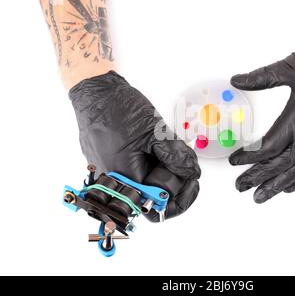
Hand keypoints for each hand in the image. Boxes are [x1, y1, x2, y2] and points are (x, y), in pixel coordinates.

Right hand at [69, 71, 200, 219]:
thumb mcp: (154, 132)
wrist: (96, 93)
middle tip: (187, 165)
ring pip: (147, 183)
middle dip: (175, 181)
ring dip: (165, 170)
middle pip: (153, 197)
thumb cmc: (118, 109)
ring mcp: (113, 172)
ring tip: (173, 151)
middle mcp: (116, 182)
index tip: (191, 183)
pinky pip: (138, 171)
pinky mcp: (114, 162)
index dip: (179, 198)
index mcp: (126, 179)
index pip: (156, 208)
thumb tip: (191, 172)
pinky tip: (160, 148)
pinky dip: (153, 163)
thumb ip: (175, 155)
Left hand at [229, 16, 294, 202]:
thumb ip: (261, 77)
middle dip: (259, 176)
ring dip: (278, 184)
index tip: (235, 160)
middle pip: (282, 162)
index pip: (270, 145)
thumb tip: (236, 81)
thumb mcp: (291, 65)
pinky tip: (289, 185)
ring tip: (261, 195)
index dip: (250, 156)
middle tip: (241, 185)